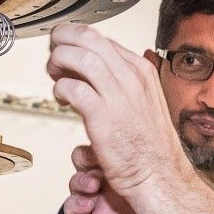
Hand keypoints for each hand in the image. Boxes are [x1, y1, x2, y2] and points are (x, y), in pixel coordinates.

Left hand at [46, 24, 194, 200]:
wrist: (159, 175)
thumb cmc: (148, 146)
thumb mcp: (142, 102)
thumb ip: (120, 83)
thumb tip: (92, 70)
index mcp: (141, 71)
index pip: (101, 39)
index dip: (77, 41)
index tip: (66, 52)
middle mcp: (131, 77)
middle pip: (88, 38)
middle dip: (63, 41)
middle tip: (53, 55)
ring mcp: (118, 95)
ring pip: (79, 56)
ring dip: (59, 61)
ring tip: (54, 74)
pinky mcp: (103, 116)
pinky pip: (73, 87)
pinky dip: (60, 89)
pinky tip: (63, 99)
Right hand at [65, 144, 164, 213]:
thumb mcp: (152, 176)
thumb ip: (136, 157)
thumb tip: (125, 130)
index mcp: (129, 171)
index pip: (103, 151)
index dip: (96, 145)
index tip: (99, 143)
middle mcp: (114, 187)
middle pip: (84, 165)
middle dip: (83, 161)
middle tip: (94, 164)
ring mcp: (103, 206)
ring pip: (76, 186)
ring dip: (79, 182)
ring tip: (92, 186)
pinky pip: (72, 213)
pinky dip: (74, 205)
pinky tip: (88, 204)